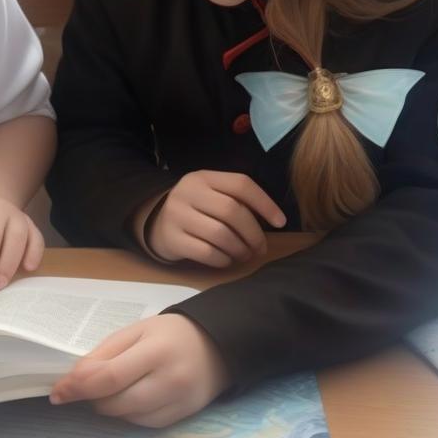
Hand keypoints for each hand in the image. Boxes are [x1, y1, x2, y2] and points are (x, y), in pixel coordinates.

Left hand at [50, 314, 227, 426]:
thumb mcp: (136, 330)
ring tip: (110, 387)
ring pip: (128, 417)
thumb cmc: (169, 333)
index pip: (110, 377)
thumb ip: (104, 353)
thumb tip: (75, 379)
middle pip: (117, 402)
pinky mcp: (183, 417)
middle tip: (83, 387)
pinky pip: (144, 423)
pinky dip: (129, 414)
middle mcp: (170, 381)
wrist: (216, 345)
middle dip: (91, 397)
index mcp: (155, 351)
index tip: (58, 392)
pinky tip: (130, 397)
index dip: (79, 387)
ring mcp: (179, 402)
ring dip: (109, 406)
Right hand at [147, 171, 285, 266]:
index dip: (265, 203)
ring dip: (240, 249)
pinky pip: (206, 253)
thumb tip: (274, 219)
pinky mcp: (172, 239)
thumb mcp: (212, 195)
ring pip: (220, 234)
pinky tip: (227, 259)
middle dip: (253, 233)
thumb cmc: (196, 210)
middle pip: (232, 211)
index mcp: (203, 177)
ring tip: (245, 254)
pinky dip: (223, 259)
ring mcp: (177, 215)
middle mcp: (188, 192)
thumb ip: (237, 199)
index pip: (241, 184)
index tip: (280, 222)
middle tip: (260, 248)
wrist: (157, 224)